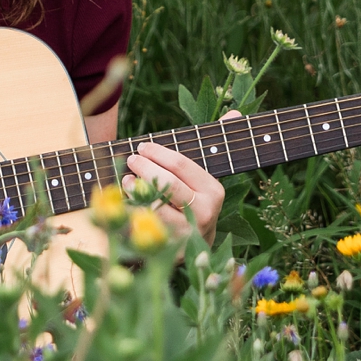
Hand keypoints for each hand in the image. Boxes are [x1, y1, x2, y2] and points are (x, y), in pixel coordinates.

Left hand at [124, 112, 238, 244]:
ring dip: (135, 190)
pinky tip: (124, 201)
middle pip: (167, 184)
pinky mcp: (169, 249)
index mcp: (214, 191)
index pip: (181, 165)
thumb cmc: (196, 198)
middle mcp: (203, 214)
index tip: (142, 146)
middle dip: (145, 168)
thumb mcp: (206, 172)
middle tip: (131, 159)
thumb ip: (217, 142)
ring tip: (126, 178)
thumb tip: (235, 112)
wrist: (197, 246)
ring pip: (154, 207)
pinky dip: (130, 212)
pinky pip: (143, 227)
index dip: (158, 153)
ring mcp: (186, 233)